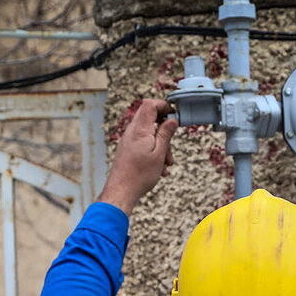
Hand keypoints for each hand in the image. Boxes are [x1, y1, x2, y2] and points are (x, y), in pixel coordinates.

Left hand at [98, 99, 177, 215]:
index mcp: (140, 129)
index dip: (163, 105)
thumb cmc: (140, 174)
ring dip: (161, 145)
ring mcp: (128, 140)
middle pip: (150, 118)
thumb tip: (172, 120)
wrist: (121, 191)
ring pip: (148, 134)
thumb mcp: (159, 153)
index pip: (150, 104)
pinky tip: (159, 168)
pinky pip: (143, 144)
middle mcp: (132, 132)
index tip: (173, 115)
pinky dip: (153, 152)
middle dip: (164, 129)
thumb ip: (166, 134)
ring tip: (167, 162)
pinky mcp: (127, 149)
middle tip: (172, 140)